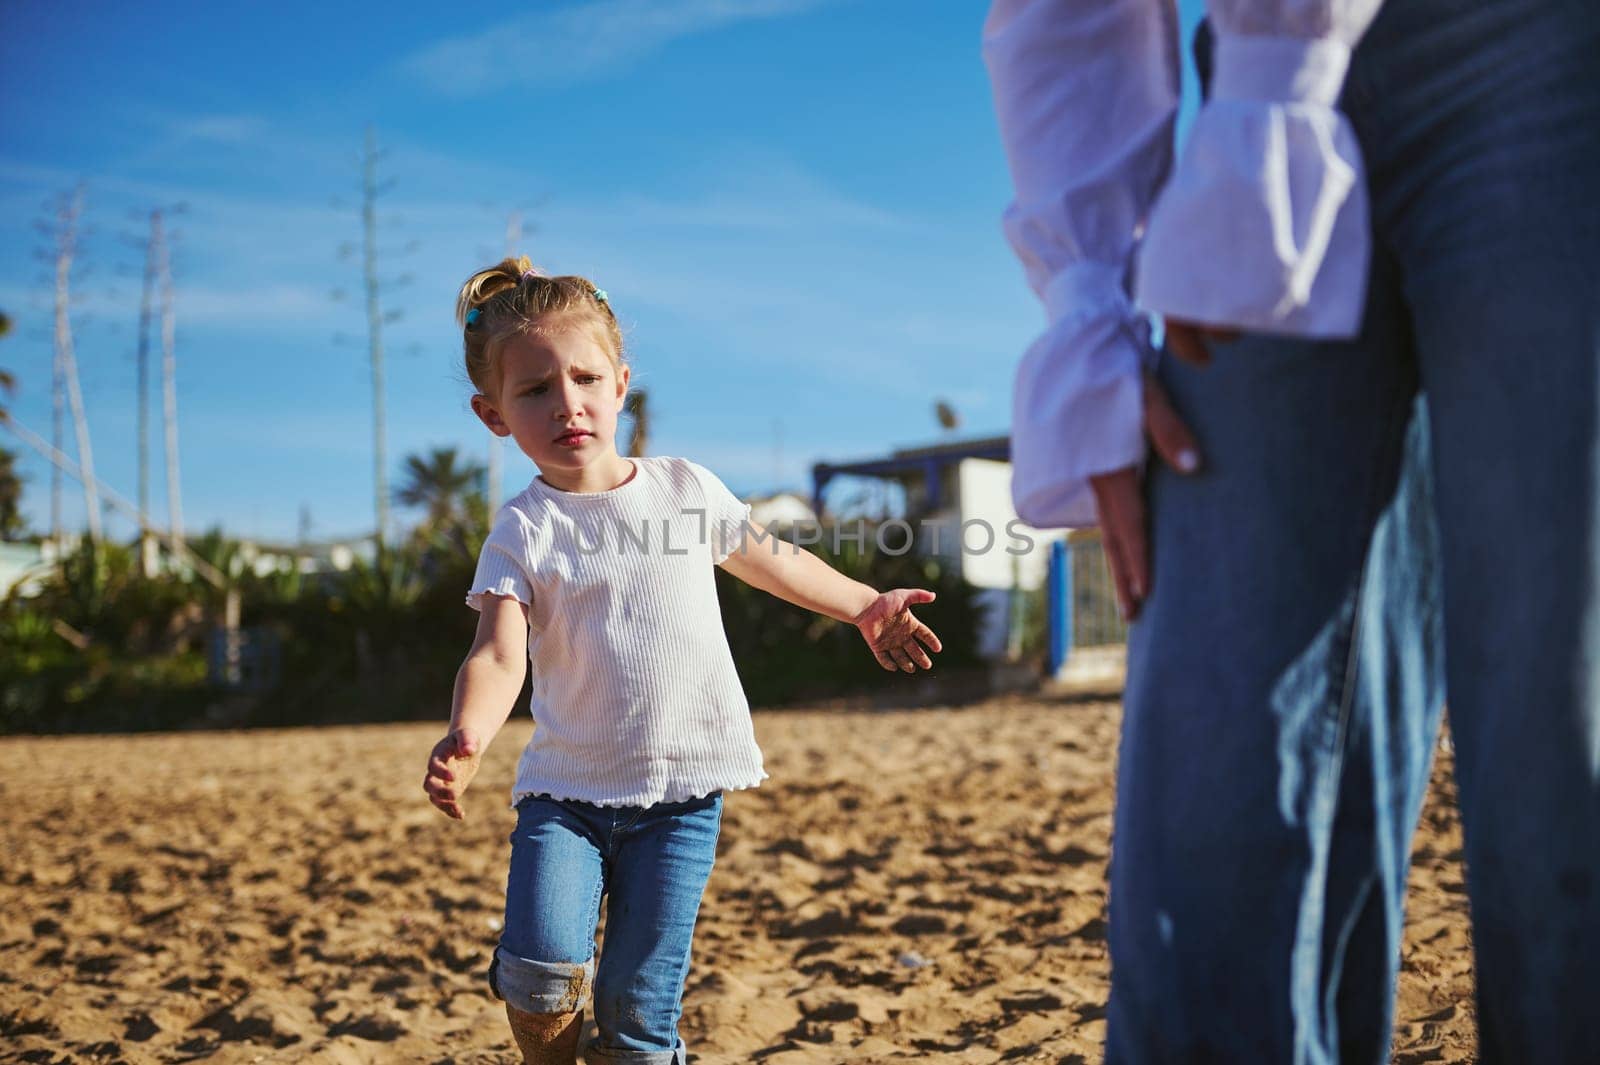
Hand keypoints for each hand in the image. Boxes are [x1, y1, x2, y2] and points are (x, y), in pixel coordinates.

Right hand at [423, 726, 482, 820]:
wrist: (467, 746)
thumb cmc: (466, 739)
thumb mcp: (468, 736)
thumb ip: (467, 741)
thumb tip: (469, 750)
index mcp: (438, 755)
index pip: (433, 766)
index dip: (441, 772)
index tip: (454, 777)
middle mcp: (436, 771)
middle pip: (428, 785)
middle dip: (439, 792)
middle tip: (454, 795)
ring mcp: (441, 782)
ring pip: (434, 797)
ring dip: (444, 805)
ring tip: (458, 810)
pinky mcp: (449, 790)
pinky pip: (445, 803)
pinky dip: (451, 810)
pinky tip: (461, 815)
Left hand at [853, 588, 942, 672]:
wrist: (865, 607)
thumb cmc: (884, 601)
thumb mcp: (903, 596)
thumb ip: (918, 595)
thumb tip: (933, 595)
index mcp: (909, 624)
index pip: (924, 634)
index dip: (931, 641)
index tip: (938, 649)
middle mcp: (901, 635)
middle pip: (914, 649)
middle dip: (921, 658)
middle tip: (928, 666)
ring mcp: (889, 642)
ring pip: (900, 656)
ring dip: (906, 664)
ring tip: (912, 669)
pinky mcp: (877, 646)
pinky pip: (883, 658)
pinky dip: (888, 664)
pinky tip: (894, 667)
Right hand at [1088, 319, 1222, 621]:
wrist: (1078, 336)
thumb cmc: (1118, 362)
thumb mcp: (1146, 389)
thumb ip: (1169, 428)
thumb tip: (1194, 468)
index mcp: (1107, 463)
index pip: (1127, 522)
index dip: (1137, 559)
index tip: (1146, 595)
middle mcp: (1092, 474)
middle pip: (1112, 535)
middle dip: (1125, 575)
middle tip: (1134, 617)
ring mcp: (1083, 471)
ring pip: (1104, 524)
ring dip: (1118, 559)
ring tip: (1130, 593)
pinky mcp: (1083, 463)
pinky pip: (1099, 507)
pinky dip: (1111, 532)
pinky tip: (1122, 544)